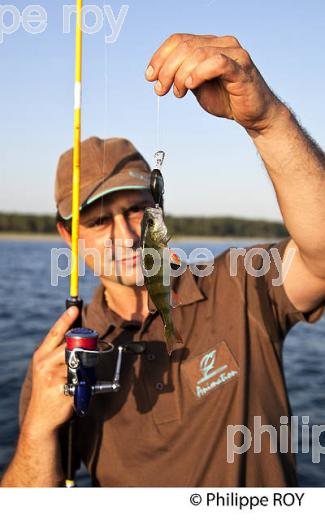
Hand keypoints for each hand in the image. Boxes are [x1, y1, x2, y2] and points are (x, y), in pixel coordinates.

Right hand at [22, 306, 78, 435]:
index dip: (65, 320)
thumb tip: (78, 338)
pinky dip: (85, 384)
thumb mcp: (47, 368)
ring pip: (79, 362)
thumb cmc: (49, 389)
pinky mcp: (63, 389)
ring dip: (85, 369)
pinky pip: (82, 380)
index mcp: (41, 355)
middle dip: (84, 347)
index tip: (74, 309)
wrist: (41, 418)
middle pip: (70, 346)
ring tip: (79, 378)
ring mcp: (53, 377)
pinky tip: (76, 391)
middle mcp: (44, 364)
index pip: (54, 333)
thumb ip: (58, 354)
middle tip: (92, 350)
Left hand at [145, 33, 285, 133]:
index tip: (150, 77)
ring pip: (197, 53)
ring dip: (180, 75)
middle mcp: (223, 44)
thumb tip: (159, 75)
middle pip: (185, 46)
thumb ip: (183, 76)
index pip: (179, 40)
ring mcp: (234, 54)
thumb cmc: (228, 100)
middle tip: (161, 90)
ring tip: (179, 93)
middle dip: (166, 69)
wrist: (254, 116)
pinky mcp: (241, 69)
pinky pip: (216, 63)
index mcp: (210, 45)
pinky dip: (199, 73)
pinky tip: (191, 86)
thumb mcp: (198, 87)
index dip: (160, 57)